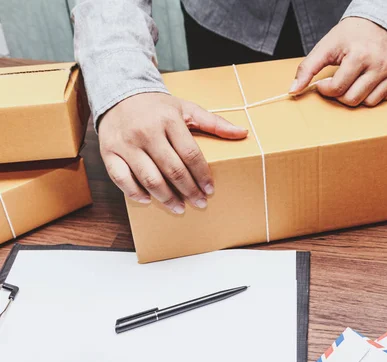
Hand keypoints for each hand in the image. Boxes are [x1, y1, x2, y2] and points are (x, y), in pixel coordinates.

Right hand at [99, 93, 247, 212]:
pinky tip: (149, 200)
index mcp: (169, 120)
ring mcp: (126, 143)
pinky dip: (135, 193)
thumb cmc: (158, 107)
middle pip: (172, 169)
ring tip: (179, 207)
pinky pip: (121, 179)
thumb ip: (214, 123)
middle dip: (189, 190)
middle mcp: (146, 132)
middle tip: (199, 203)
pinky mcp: (109, 152)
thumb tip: (242, 133)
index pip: (190, 154)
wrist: (119, 94)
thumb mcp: (187, 109)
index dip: (202, 175)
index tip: (210, 190)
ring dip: (166, 197)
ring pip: (149, 178)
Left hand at [290, 17, 386, 105]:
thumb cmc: (350, 35)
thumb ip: (307, 68)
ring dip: (357, 97)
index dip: (325, 89)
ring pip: (370, 103)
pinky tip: (368, 81)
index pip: (338, 89)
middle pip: (354, 99)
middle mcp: (380, 64)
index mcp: (360, 55)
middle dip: (340, 95)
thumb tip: (293, 91)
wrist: (377, 22)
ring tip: (353, 82)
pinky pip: (385, 98)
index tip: (323, 83)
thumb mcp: (325, 47)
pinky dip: (373, 94)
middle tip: (338, 84)